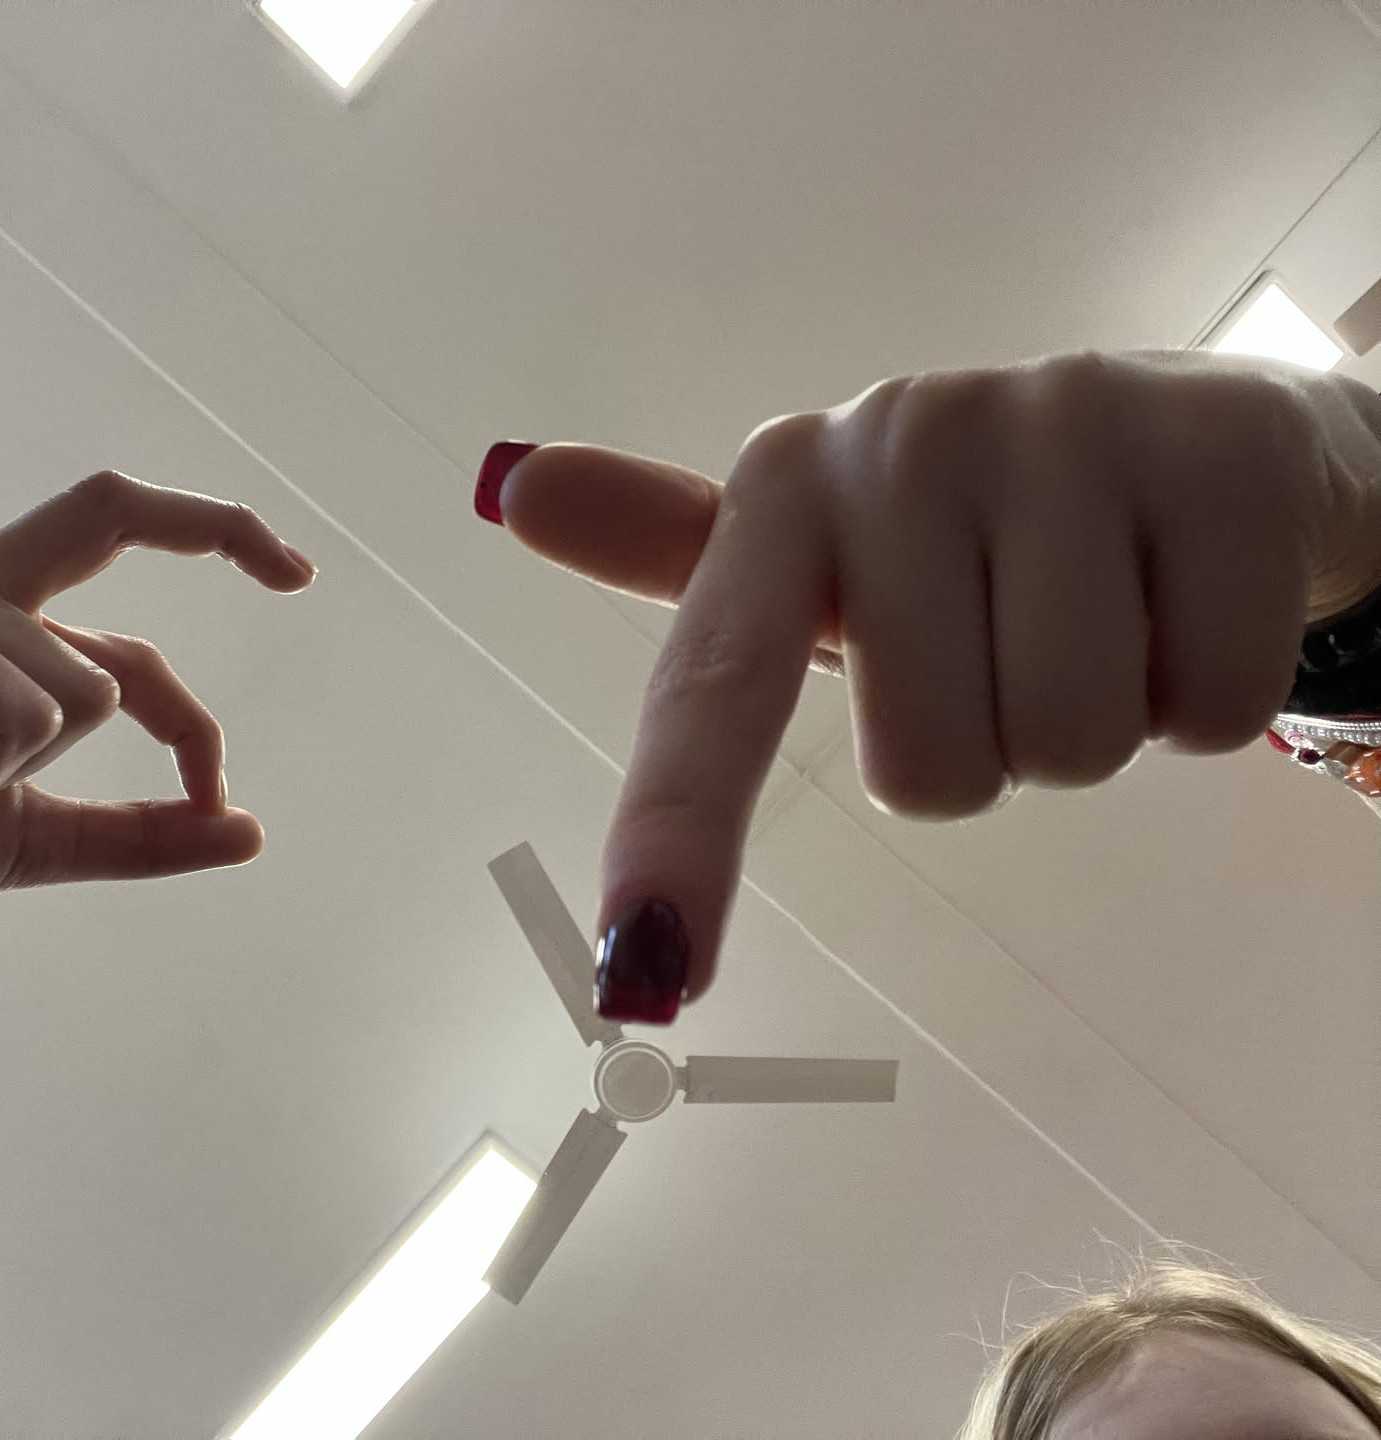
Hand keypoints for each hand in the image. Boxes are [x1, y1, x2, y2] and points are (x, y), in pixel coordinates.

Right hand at [0, 471, 315, 956]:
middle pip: (118, 563)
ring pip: (86, 687)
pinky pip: (31, 708)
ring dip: (23, 774)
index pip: (108, 530)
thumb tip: (244, 828)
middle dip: (206, 600)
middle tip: (278, 620)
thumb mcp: (19, 842)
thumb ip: (128, 834)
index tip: (297, 569)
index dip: (211, 529)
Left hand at [486, 352, 1380, 1020]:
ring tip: (1103, 623)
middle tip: (1014, 653)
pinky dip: (1206, 698)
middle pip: (928, 772)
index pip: (714, 691)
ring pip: (1065, 746)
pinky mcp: (1217, 451)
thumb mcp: (830, 559)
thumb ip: (679, 560)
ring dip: (1092, 728)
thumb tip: (512, 490)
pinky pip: (1209, 705)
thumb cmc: (982, 536)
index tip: (642, 972)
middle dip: (983, 754)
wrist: (1206, 442)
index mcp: (785, 486)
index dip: (675, 836)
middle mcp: (902, 438)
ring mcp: (1062, 431)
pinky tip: (1187, 602)